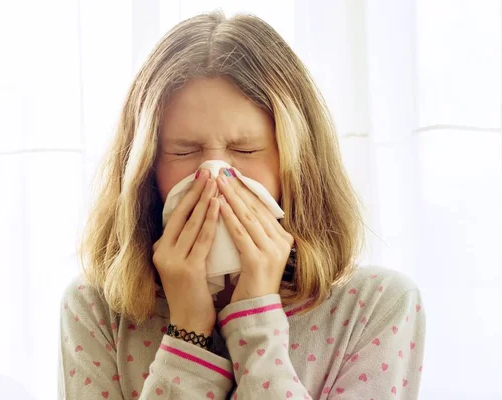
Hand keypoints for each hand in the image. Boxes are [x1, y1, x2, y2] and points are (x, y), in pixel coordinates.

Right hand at [153, 169, 219, 335]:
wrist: (189, 324)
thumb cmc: (191, 294)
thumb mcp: (182, 265)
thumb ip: (184, 245)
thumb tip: (197, 220)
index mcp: (160, 249)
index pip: (175, 217)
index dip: (187, 196)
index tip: (199, 178)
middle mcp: (163, 252)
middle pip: (181, 215)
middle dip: (196, 192)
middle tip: (207, 172)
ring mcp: (173, 261)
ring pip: (192, 224)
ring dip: (205, 201)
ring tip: (215, 182)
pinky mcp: (187, 269)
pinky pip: (202, 239)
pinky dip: (211, 220)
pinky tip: (219, 205)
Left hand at [216, 168, 293, 303]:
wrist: (254, 312)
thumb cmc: (251, 283)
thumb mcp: (257, 252)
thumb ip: (254, 233)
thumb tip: (241, 208)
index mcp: (284, 238)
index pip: (262, 208)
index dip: (246, 190)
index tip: (231, 175)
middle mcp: (282, 242)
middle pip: (255, 209)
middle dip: (237, 189)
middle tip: (222, 171)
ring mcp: (272, 251)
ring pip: (248, 217)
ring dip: (231, 197)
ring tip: (218, 182)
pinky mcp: (259, 261)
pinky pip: (240, 233)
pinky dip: (228, 217)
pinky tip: (218, 205)